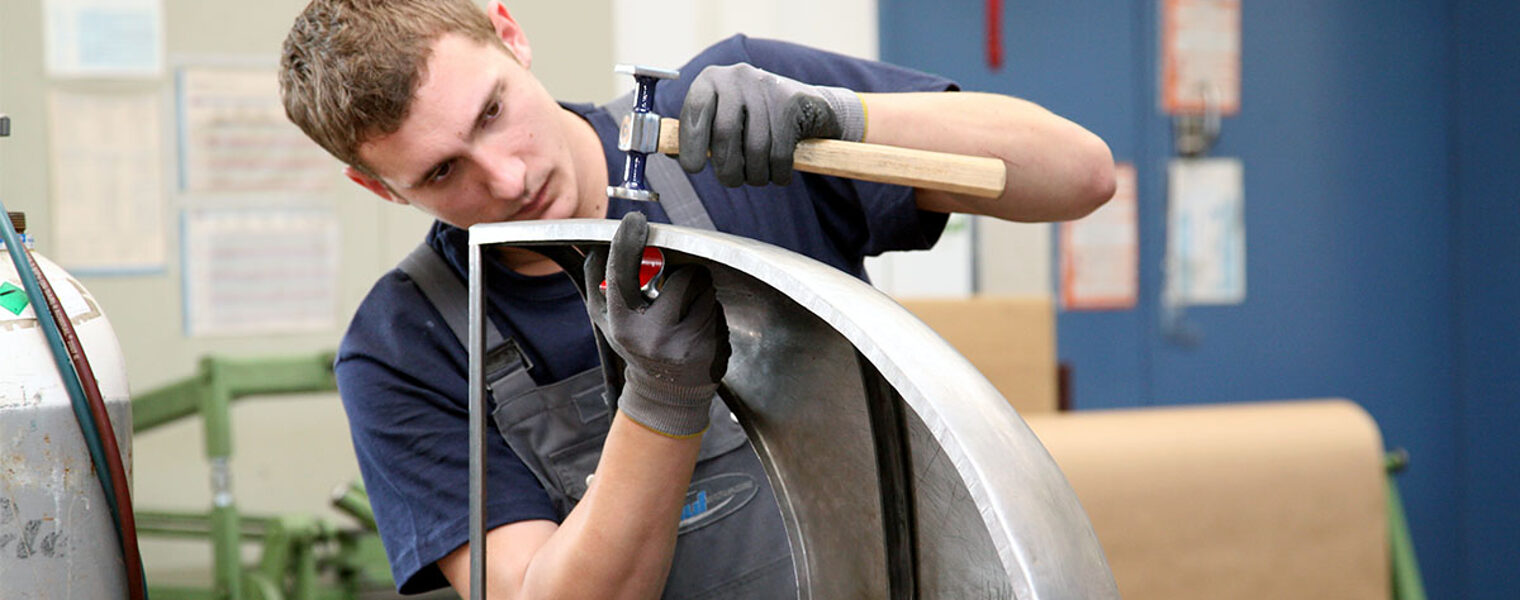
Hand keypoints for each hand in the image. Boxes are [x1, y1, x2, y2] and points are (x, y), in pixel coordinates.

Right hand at [584, 212, 729, 437]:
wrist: (665, 394)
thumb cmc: (634, 345)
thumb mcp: (606, 320)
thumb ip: (598, 283)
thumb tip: (596, 244)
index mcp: (622, 325)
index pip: (622, 273)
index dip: (628, 242)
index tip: (635, 222)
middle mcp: (653, 336)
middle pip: (683, 276)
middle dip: (682, 275)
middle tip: (674, 289)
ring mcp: (686, 343)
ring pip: (705, 289)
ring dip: (698, 293)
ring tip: (684, 315)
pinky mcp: (711, 347)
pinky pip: (717, 308)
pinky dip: (709, 311)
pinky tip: (696, 330)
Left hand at [678, 63, 864, 186]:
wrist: (809, 105)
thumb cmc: (755, 119)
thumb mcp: (723, 118)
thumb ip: (698, 133)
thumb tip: (671, 152)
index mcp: (711, 80)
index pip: (694, 112)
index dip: (691, 144)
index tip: (694, 168)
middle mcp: (737, 77)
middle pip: (725, 134)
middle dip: (727, 168)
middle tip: (732, 181)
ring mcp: (765, 86)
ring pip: (755, 148)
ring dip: (755, 175)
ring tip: (757, 177)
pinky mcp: (790, 101)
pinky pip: (780, 152)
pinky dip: (778, 173)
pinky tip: (778, 174)